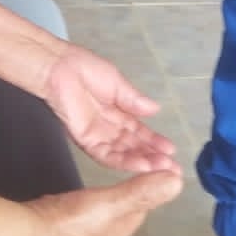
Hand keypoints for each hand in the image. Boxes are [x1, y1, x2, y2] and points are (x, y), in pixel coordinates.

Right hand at [27, 170, 182, 235]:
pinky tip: (70, 208)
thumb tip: (178, 181)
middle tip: (125, 180)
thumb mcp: (110, 203)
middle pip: (116, 222)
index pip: (136, 215)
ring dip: (99, 209)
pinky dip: (77, 214)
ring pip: (94, 225)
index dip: (143, 194)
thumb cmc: (69, 223)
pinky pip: (73, 225)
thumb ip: (141, 191)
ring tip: (98, 193)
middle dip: (123, 203)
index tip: (147, 176)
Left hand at [43, 45, 179, 173]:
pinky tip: (141, 165)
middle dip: (153, 157)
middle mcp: (108, 127)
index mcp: (118, 112)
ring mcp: (97, 135)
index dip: (155, 142)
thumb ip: (134, 100)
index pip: (139, 132)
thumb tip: (155, 109)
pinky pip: (106, 155)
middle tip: (172, 167)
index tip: (172, 150)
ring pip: (123, 154)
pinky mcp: (86, 140)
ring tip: (162, 168)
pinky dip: (124, 161)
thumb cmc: (85, 68)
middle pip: (133, 147)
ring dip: (143, 162)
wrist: (62, 67)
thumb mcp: (118, 83)